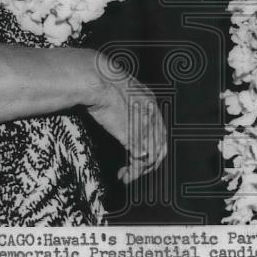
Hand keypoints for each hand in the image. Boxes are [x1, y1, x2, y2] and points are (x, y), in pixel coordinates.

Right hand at [85, 64, 166, 183]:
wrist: (97, 80)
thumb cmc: (101, 84)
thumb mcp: (119, 96)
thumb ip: (126, 109)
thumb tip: (126, 121)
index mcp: (151, 102)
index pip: (159, 131)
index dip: (151, 146)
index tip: (138, 155)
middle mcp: (152, 114)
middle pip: (159, 145)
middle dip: (149, 163)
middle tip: (134, 172)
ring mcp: (145, 125)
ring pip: (151, 155)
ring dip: (139, 170)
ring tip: (126, 176)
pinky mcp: (134, 135)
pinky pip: (141, 159)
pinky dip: (134, 171)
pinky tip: (124, 174)